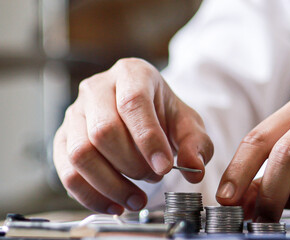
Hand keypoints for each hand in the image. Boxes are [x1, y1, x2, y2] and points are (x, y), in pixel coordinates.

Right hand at [53, 58, 212, 214]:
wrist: (143, 114)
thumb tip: (194, 168)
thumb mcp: (188, 124)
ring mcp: (75, 113)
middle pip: (103, 130)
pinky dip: (91, 196)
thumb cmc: (164, 115)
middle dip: (132, 164)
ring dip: (111, 184)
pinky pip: (67, 172)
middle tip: (154, 177)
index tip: (164, 167)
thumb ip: (196, 144)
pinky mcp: (63, 138)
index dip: (148, 139)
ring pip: (81, 154)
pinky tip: (116, 205)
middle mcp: (97, 88)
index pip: (133, 103)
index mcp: (132, 74)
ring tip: (137, 197)